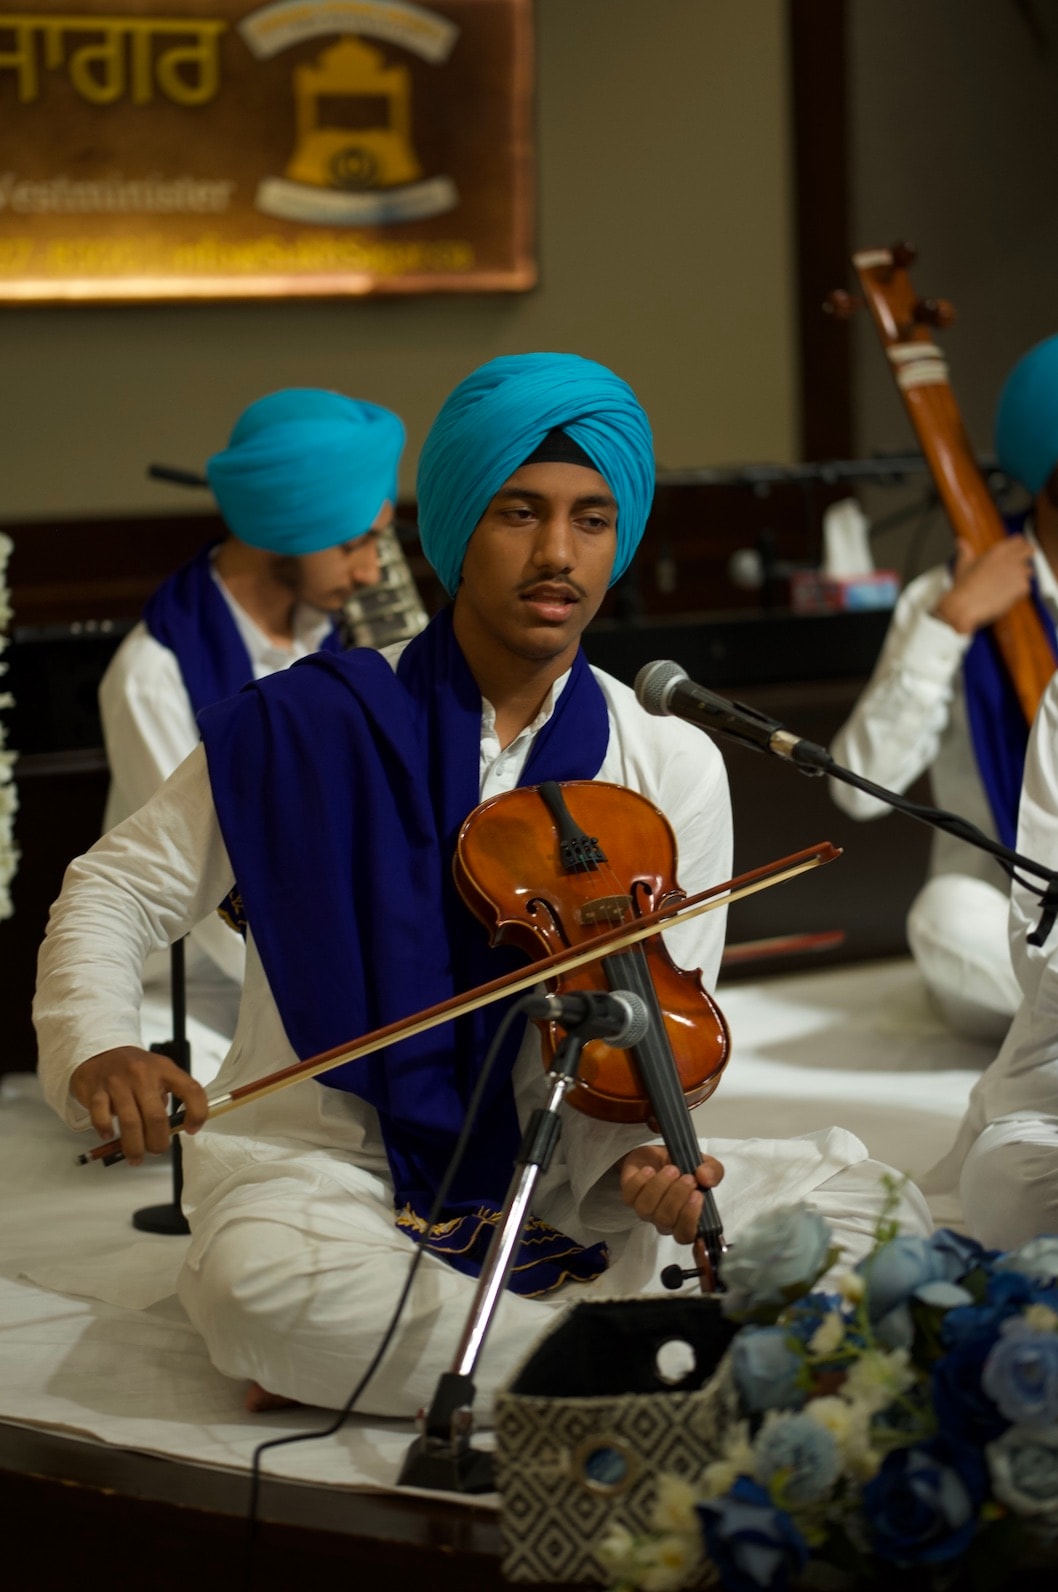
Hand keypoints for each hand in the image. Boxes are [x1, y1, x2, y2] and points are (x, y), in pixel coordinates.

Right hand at [71, 1046, 209, 1166]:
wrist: (98, 1052)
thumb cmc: (132, 1068)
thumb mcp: (157, 1072)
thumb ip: (166, 1095)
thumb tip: (172, 1127)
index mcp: (164, 1069)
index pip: (191, 1089)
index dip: (197, 1112)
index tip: (191, 1129)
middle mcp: (142, 1074)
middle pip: (156, 1117)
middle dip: (158, 1142)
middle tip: (156, 1150)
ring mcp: (118, 1082)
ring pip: (131, 1123)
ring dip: (134, 1146)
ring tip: (136, 1157)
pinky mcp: (96, 1090)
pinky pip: (102, 1117)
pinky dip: (106, 1130)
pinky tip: (109, 1135)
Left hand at [618, 1144, 723, 1243]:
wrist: (657, 1154)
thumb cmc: (683, 1166)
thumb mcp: (703, 1165)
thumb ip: (712, 1171)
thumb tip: (706, 1178)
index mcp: (684, 1219)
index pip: (685, 1235)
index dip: (690, 1220)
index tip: (697, 1195)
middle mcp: (663, 1220)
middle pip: (666, 1221)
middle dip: (677, 1196)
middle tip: (687, 1177)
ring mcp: (645, 1210)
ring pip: (647, 1209)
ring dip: (660, 1187)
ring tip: (671, 1169)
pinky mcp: (629, 1197)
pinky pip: (630, 1196)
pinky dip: (641, 1181)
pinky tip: (649, 1170)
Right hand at [932, 536, 1034, 633]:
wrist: (965, 606)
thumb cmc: (963, 587)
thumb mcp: (963, 565)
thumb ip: (966, 551)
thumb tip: (961, 542)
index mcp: (997, 550)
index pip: (1018, 541)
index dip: (1018, 547)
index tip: (1016, 553)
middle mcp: (1010, 558)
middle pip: (1029, 550)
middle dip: (1025, 557)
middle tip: (1016, 569)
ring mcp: (1018, 572)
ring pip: (1029, 570)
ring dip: (1021, 576)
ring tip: (1006, 586)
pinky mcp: (1022, 587)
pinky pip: (1026, 587)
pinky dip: (1018, 592)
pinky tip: (1004, 595)